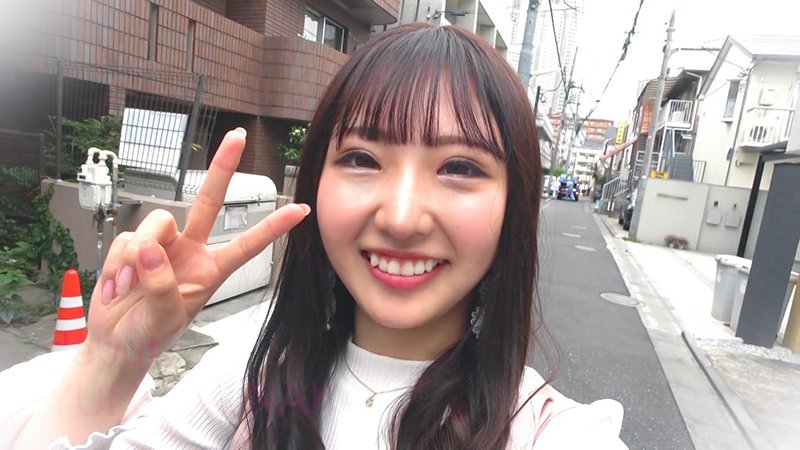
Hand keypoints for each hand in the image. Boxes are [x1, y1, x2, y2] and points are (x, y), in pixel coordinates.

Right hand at [86, 128, 308, 366]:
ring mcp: (161, 246)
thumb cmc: (148, 334)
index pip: (247, 244)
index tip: (300, 209)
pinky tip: (116, 286)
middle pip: (208, 200)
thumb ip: (161, 285)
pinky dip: (118, 264)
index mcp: (211, 270)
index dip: (273, 227)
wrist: (115, 342)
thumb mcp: (164, 320)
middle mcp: (190, 250)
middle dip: (223, 167)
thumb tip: (150, 250)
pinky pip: (126, 240)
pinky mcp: (133, 245)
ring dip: (137, 254)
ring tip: (128, 286)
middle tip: (238, 137)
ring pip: (156, 222)